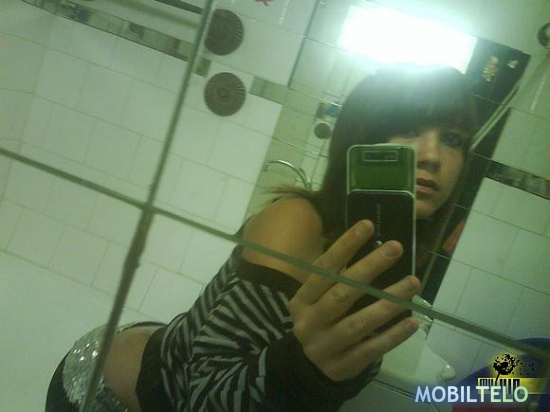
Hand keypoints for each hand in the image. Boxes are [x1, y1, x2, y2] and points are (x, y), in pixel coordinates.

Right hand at [288, 220, 419, 380]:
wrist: (306, 369)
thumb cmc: (318, 322)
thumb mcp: (315, 300)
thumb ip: (335, 279)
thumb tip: (369, 247)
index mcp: (302, 300)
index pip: (324, 269)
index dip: (345, 246)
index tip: (367, 225)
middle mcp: (310, 322)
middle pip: (342, 294)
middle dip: (370, 268)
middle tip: (395, 248)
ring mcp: (325, 346)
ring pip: (358, 323)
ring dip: (388, 302)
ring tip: (412, 282)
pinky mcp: (343, 366)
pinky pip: (371, 349)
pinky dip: (392, 336)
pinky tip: (412, 322)